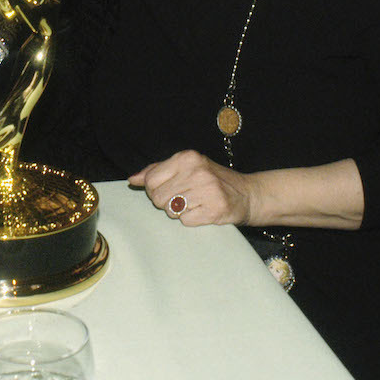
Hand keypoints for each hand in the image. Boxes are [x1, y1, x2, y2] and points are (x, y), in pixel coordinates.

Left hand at [129, 149, 253, 225]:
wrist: (247, 193)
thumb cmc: (212, 180)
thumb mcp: (186, 167)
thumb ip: (157, 171)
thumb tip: (132, 179)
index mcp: (187, 157)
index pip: (151, 180)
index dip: (154, 190)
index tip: (167, 189)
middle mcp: (197, 171)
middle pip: (158, 198)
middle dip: (166, 202)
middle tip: (182, 198)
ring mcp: (207, 190)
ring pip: (171, 211)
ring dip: (179, 211)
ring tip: (194, 203)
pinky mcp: (215, 210)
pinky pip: (186, 221)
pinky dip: (192, 220)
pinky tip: (203, 211)